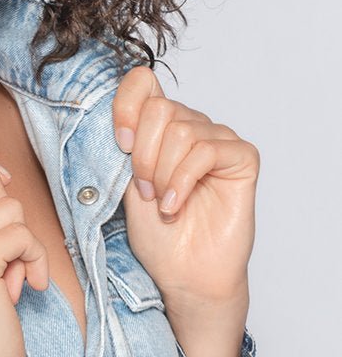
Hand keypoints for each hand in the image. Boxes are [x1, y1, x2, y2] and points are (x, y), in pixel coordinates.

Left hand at [112, 66, 259, 308]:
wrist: (183, 275)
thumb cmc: (156, 233)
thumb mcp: (125, 180)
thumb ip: (126, 141)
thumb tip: (114, 111)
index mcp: (160, 124)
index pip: (142, 81)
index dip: (126, 105)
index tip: (120, 143)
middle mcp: (191, 123)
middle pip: (159, 108)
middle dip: (142, 154)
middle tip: (144, 189)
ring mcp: (218, 138)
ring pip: (182, 130)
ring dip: (162, 172)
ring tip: (161, 203)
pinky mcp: (242, 157)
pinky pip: (207, 150)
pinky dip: (183, 180)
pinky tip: (176, 205)